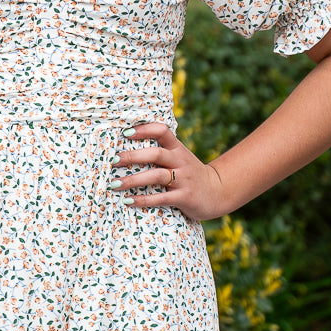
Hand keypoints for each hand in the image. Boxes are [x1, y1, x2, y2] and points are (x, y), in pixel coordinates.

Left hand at [112, 122, 229, 222]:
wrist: (217, 192)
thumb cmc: (189, 172)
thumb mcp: (179, 157)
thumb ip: (161, 150)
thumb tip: (127, 142)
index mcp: (177, 148)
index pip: (162, 130)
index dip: (144, 129)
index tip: (125, 133)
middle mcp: (180, 161)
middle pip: (156, 154)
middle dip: (132, 156)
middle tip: (113, 160)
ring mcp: (183, 179)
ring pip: (156, 176)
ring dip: (133, 180)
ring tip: (114, 184)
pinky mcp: (184, 197)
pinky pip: (161, 198)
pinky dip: (143, 199)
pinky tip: (128, 201)